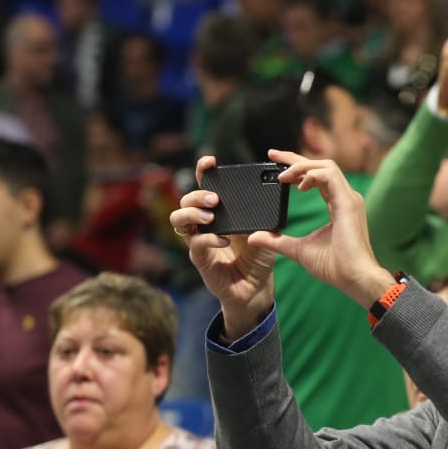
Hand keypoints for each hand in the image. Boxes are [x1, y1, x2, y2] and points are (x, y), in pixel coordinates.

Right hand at [169, 156, 276, 337]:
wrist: (256, 287)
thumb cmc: (258, 257)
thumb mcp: (264, 232)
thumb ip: (263, 217)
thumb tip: (269, 198)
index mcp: (219, 212)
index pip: (205, 186)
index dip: (203, 171)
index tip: (210, 161)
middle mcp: (204, 224)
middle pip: (185, 200)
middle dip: (196, 195)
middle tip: (215, 198)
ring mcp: (198, 240)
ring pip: (178, 220)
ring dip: (192, 214)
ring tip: (210, 216)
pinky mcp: (200, 259)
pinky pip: (194, 244)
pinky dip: (207, 239)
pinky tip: (222, 239)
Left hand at [246, 149, 393, 306]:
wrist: (354, 278)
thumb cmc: (334, 267)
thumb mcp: (298, 250)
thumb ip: (277, 241)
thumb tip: (254, 237)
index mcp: (338, 205)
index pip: (316, 177)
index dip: (296, 167)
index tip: (275, 164)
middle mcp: (345, 198)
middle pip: (320, 165)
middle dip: (295, 158)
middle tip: (272, 155)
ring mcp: (349, 199)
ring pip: (326, 166)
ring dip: (302, 166)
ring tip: (283, 175)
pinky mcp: (349, 203)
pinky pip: (330, 176)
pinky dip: (313, 175)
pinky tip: (299, 184)